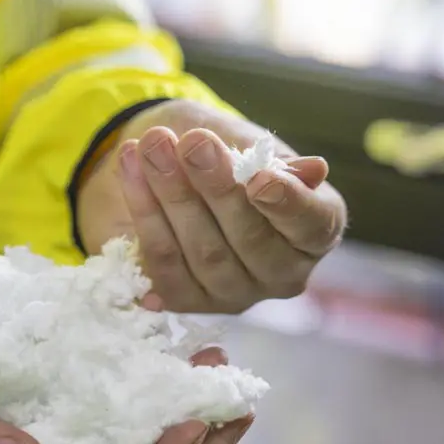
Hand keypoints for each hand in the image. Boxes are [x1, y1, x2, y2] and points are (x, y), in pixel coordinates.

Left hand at [77, 99, 346, 313]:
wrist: (170, 164)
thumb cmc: (226, 154)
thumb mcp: (251, 144)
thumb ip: (277, 162)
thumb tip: (313, 171)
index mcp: (314, 231)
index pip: (312, 225)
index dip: (288, 204)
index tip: (260, 178)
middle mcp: (280, 272)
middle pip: (250, 239)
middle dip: (217, 187)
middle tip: (194, 143)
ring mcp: (233, 293)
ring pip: (203, 252)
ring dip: (173, 194)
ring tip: (153, 147)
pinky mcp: (186, 300)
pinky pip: (162, 261)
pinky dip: (143, 211)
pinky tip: (129, 167)